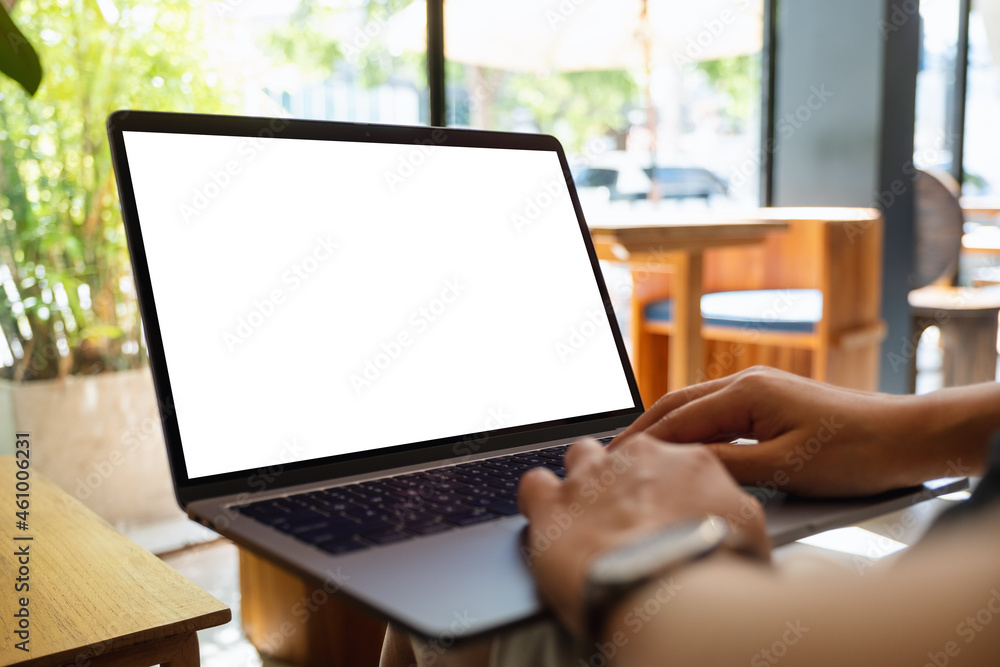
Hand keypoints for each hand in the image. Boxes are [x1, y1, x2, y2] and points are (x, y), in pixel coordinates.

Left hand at [517, 436, 769, 638]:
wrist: (668, 592)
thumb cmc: (711, 568)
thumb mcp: (748, 533)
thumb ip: (729, 512)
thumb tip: (728, 519)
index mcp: (687, 460)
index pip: (669, 460)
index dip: (662, 488)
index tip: (661, 511)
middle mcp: (636, 458)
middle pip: (622, 456)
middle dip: (621, 480)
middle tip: (627, 516)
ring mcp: (591, 477)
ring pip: (577, 456)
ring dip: (580, 480)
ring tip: (586, 514)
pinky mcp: (552, 504)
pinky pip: (534, 484)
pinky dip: (538, 499)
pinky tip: (548, 519)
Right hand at [611, 366, 966, 496]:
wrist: (906, 438)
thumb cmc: (855, 452)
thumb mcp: (784, 467)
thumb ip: (725, 463)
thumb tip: (678, 465)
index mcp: (746, 392)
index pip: (676, 419)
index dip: (641, 443)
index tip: (612, 463)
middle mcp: (747, 382)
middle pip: (676, 404)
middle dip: (641, 430)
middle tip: (609, 457)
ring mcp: (759, 389)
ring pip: (694, 405)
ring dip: (663, 428)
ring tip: (635, 454)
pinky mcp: (771, 402)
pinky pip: (716, 412)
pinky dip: (689, 428)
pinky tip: (681, 447)